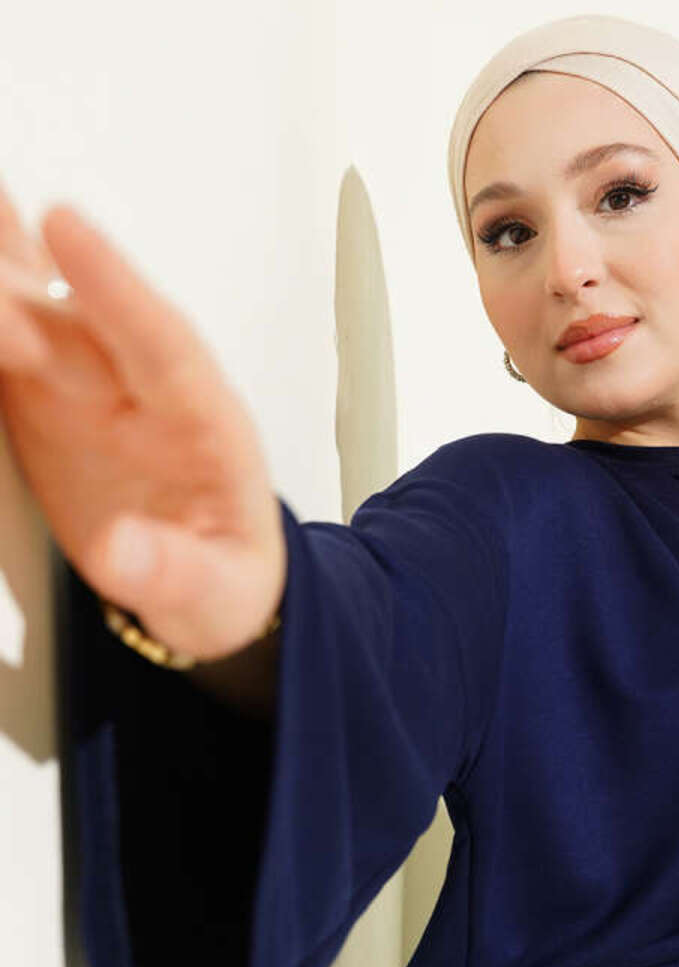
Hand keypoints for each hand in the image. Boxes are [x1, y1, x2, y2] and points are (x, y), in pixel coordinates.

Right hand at [0, 181, 284, 661]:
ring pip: (34, 316)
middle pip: (76, 323)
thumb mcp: (219, 597)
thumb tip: (122, 554)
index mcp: (204, 422)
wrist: (208, 585)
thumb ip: (176, 573)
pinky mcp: (44, 401)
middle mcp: (142, 387)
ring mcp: (88, 387)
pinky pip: (6, 349)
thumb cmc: (225, 580)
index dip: (112, 284)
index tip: (65, 224)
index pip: (160, 342)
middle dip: (16, 293)